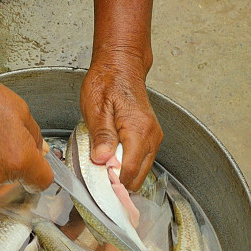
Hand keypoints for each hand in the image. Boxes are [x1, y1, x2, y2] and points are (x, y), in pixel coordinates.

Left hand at [80, 53, 162, 190]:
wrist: (121, 66)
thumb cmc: (108, 82)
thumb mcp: (97, 107)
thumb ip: (102, 135)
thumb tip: (103, 159)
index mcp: (138, 130)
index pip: (129, 170)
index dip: (114, 181)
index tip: (99, 183)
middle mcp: (151, 136)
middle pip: (139, 176)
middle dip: (119, 181)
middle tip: (99, 175)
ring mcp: (153, 137)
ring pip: (141, 170)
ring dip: (123, 172)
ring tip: (104, 164)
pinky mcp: (150, 137)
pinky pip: (141, 160)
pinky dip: (128, 164)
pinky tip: (113, 157)